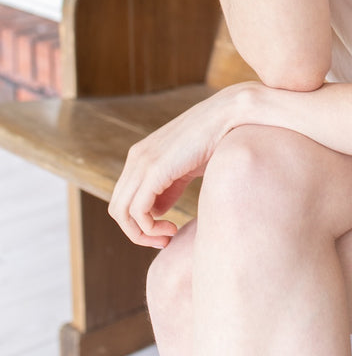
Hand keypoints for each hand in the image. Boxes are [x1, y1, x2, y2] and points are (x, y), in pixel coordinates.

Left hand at [108, 87, 248, 247]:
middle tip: (165, 240)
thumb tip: (156, 211)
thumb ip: (169, 188)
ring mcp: (142, 163)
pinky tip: (172, 228)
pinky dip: (150, 228)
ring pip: (121, 213)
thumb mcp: (187, 168)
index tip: (167, 231)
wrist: (229, 115)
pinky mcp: (153, 170)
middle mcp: (135, 158)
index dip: (140, 222)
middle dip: (138, 233)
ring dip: (142, 234)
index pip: (124, 199)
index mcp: (141, 156)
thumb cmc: (216, 139)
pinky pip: (137, 211)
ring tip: (169, 236)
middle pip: (117, 209)